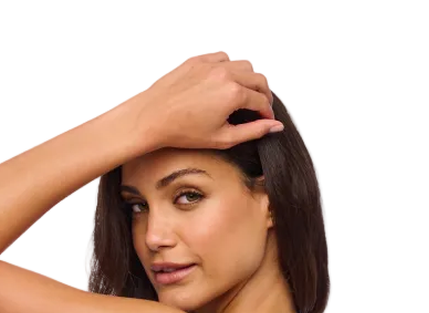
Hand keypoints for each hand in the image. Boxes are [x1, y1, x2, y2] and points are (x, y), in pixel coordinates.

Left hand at [137, 52, 282, 150]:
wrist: (153, 117)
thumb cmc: (183, 131)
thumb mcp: (224, 138)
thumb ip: (253, 131)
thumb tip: (275, 126)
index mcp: (233, 93)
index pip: (261, 101)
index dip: (267, 113)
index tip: (266, 121)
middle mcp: (225, 73)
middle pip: (258, 79)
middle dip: (263, 95)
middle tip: (260, 109)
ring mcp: (211, 64)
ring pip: (243, 65)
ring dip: (248, 80)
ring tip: (243, 96)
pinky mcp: (199, 60)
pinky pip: (224, 58)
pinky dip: (230, 69)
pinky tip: (225, 84)